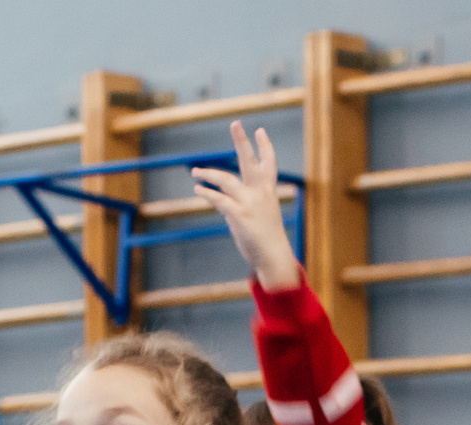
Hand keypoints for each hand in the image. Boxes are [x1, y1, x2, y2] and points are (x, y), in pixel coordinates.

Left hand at [189, 122, 298, 289]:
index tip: (260, 131)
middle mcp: (260, 192)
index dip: (265, 147)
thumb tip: (223, 202)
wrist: (274, 257)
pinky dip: (206, 193)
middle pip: (249, 161)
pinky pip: (218, 199)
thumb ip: (242, 204)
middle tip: (235, 123)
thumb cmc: (267, 238)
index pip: (268, 164)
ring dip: (208, 173)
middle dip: (242, 141)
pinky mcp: (238, 215)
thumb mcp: (261, 216)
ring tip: (196, 171)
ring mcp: (249, 202)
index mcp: (268, 191)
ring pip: (225, 179)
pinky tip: (197, 188)